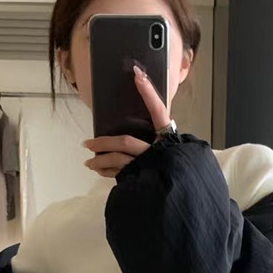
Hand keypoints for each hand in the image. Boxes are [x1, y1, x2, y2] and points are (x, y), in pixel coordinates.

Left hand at [82, 64, 172, 178]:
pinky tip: (100, 171)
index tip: (138, 75)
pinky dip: (108, 172)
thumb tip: (136, 136)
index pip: (159, 110)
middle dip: (104, 142)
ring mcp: (149, 166)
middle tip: (88, 144)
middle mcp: (159, 151)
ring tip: (89, 162)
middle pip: (126, 142)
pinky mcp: (141, 179)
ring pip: (119, 160)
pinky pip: (120, 174)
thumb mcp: (174, 152)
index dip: (148, 93)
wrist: (184, 197)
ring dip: (100, 160)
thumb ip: (160, 140)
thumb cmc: (177, 170)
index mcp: (169, 139)